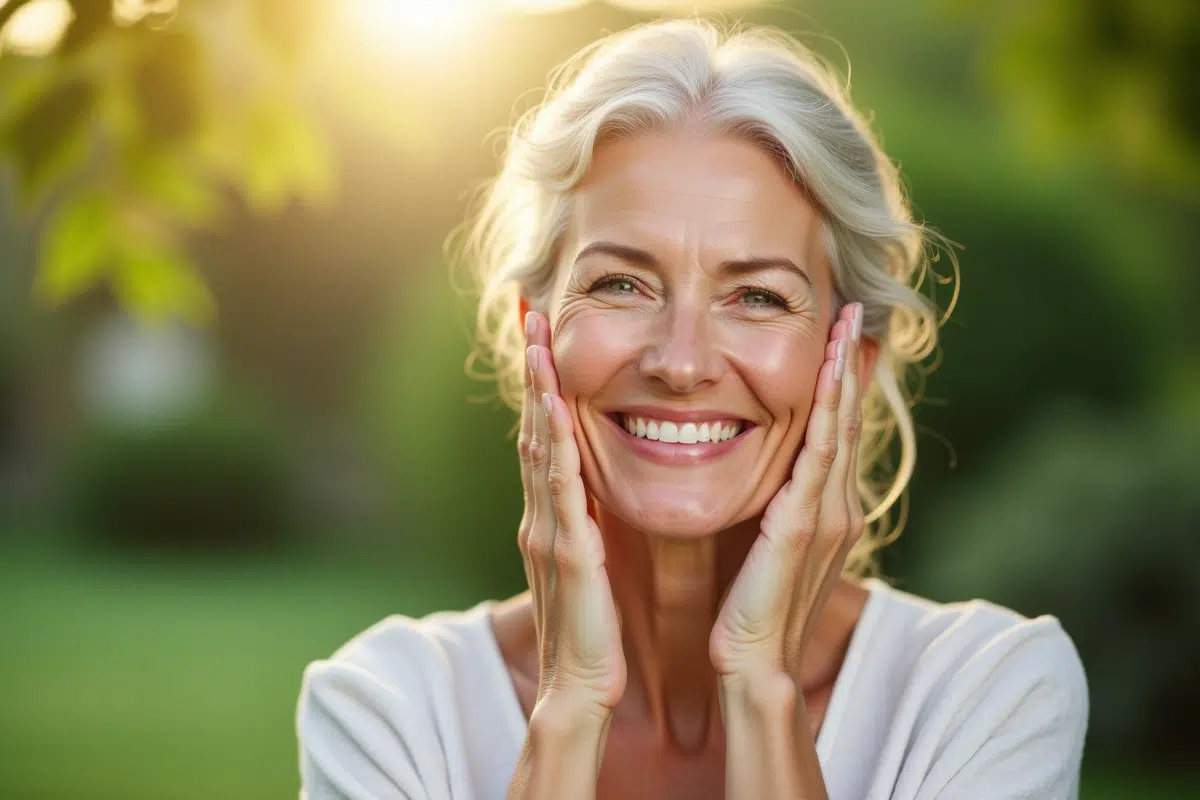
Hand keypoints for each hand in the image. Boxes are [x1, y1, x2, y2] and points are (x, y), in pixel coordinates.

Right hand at [518, 311, 626, 716]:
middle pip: (533, 427)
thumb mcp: (591, 564)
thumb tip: (597, 491)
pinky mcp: (568, 550)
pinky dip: (553, 443)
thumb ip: (588, 525)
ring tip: (537, 340)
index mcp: (554, 515)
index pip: (545, 436)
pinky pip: (560, 486)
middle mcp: (542, 514)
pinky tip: (552, 407)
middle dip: (533, 370)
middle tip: (534, 313)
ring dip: (537, 390)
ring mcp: (549, 529)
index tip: (546, 337)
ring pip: (539, 446)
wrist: (581, 688)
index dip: (543, 384)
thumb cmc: (594, 632)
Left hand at [710, 302, 865, 682]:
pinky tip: (829, 373)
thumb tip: (767, 481)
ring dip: (844, 372)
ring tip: (848, 323)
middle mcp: (836, 504)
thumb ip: (774, 511)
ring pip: (839, 426)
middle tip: (855, 309)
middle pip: (846, 418)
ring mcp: (826, 513)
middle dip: (851, 362)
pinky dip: (827, 409)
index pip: (835, 430)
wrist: (754, 662)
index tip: (841, 335)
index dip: (841, 381)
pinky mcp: (804, 523)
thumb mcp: (766, 547)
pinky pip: (818, 453)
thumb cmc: (752, 610)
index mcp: (824, 508)